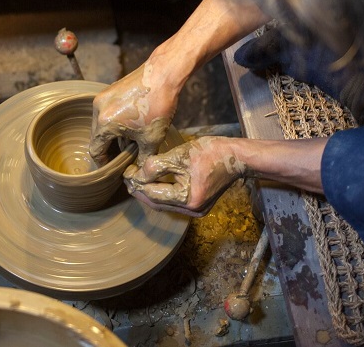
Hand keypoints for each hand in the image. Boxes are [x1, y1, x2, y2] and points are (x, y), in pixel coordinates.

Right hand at [90, 64, 179, 163]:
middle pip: (97, 136)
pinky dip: (116, 122)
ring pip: (102, 124)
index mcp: (105, 123)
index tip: (112, 169)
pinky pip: (107, 112)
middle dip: (109, 148)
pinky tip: (132, 126)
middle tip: (122, 158)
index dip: (103, 162)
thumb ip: (143, 159)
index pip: (95, 150)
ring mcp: (103, 97)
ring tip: (130, 142)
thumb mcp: (152, 138)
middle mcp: (98, 109)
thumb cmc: (158, 105)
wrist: (163, 73)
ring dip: (113, 135)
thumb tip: (139, 172)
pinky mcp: (110, 90)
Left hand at [122, 137, 245, 216]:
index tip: (126, 173)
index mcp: (188, 199)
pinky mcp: (198, 205)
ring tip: (137, 181)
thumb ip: (156, 166)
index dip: (137, 184)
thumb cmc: (211, 152)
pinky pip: (174, 201)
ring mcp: (197, 210)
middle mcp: (192, 210)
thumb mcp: (180, 155)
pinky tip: (154, 184)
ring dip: (151, 193)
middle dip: (142, 191)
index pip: (154, 194)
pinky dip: (163, 193)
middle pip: (158, 203)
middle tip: (127, 179)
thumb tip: (138, 175)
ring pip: (165, 204)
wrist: (237, 157)